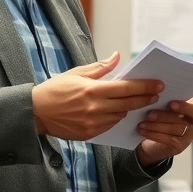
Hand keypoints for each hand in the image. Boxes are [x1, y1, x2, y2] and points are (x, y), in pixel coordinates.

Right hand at [31, 52, 163, 139]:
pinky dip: (116, 117)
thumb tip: (117, 57)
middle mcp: (95, 108)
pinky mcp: (90, 134)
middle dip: (145, 98)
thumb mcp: (75, 73)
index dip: (145, 86)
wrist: (35, 113)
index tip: (157, 84)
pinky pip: (110, 125)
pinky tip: (117, 111)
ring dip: (129, 108)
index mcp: (92, 90)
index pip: (126, 88)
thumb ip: (100, 68)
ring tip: (137, 102)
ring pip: (121, 115)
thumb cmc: (54, 90)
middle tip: (156, 94)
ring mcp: (93, 123)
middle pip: (129, 103)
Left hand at [135, 79, 192, 166]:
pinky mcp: (180, 146)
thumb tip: (159, 83)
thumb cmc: (156, 120)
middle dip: (182, 107)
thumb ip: (166, 95)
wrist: (147, 142)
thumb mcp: (161, 105)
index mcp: (192, 107)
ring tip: (146, 119)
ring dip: (161, 122)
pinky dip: (155, 133)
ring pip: (179, 126)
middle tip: (169, 104)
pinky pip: (169, 138)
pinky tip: (144, 129)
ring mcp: (189, 135)